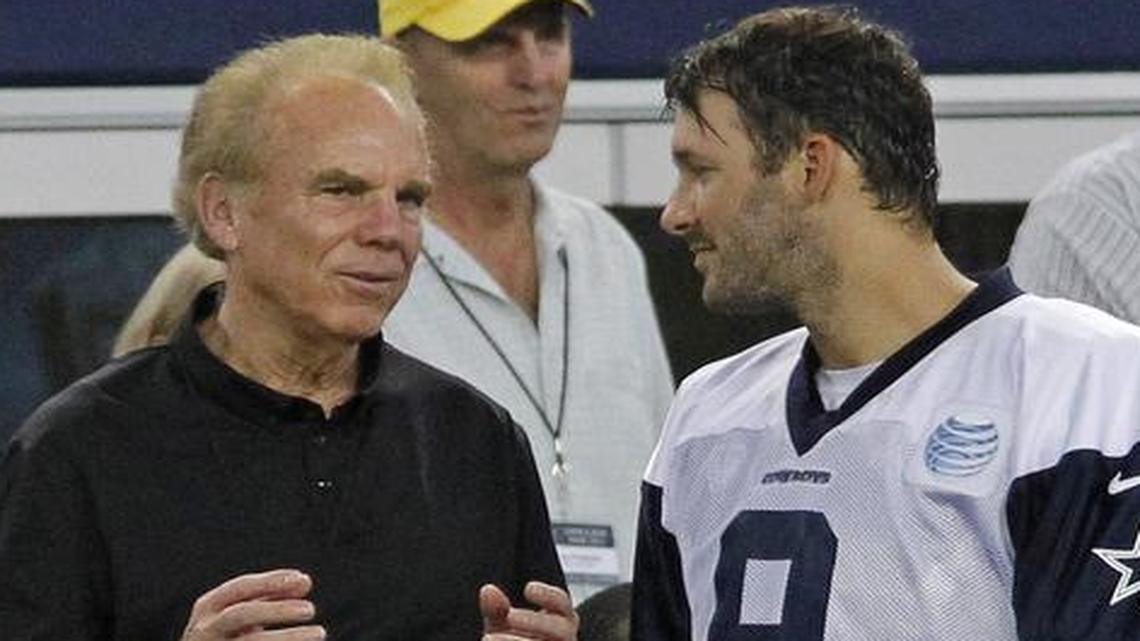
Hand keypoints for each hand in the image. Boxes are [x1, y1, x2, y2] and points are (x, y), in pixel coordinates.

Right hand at [180, 569, 325, 640]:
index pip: (241, 587)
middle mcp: (203, 630)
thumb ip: (272, 595)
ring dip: (288, 637)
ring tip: (320, 632)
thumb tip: (304, 581)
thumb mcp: (245, 613)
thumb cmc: (229, 634)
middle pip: (242, 614)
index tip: (304, 580)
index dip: (272, 581)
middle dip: (277, 609)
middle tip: (311, 609)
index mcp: (208, 607)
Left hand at [480, 581, 577, 640]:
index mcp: (558, 623)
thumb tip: (488, 590)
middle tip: (509, 616)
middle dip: (536, 621)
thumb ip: (496, 610)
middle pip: (562, 629)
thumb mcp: (500, 627)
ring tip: (487, 638)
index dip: (549, 595)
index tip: (527, 588)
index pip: (562, 604)